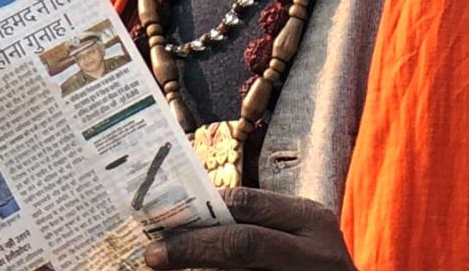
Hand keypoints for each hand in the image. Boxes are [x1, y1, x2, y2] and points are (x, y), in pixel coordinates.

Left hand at [145, 188, 353, 270]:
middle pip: (242, 241)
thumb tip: (188, 225)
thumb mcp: (296, 242)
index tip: (163, 219)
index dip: (200, 210)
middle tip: (153, 255)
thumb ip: (256, 229)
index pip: (246, 203)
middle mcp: (316, 250)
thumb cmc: (311, 269)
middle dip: (192, 247)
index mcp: (310, 220)